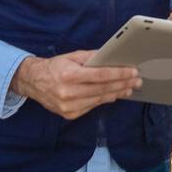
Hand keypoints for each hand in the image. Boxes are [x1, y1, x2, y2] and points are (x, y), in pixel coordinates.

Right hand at [11, 50, 140, 119]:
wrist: (33, 82)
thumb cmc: (55, 67)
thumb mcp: (71, 56)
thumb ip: (91, 57)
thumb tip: (111, 56)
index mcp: (69, 75)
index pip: (100, 75)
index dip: (119, 74)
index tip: (133, 71)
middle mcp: (68, 92)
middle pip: (103, 89)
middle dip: (123, 84)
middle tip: (137, 80)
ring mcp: (68, 106)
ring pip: (99, 99)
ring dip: (117, 93)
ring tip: (130, 88)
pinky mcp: (69, 114)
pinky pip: (92, 106)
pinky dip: (104, 100)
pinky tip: (114, 95)